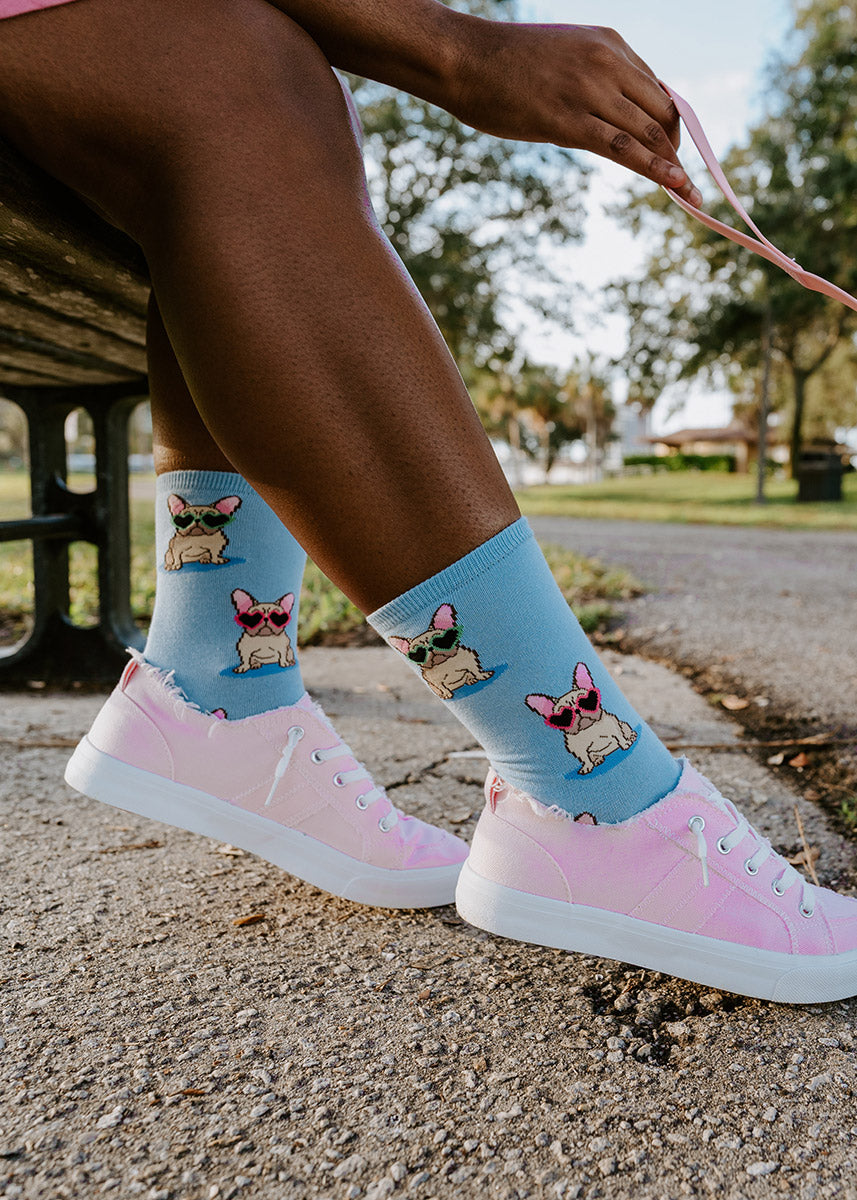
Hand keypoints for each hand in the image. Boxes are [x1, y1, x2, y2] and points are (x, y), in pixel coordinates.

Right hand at [450, 21, 701, 204]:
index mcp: (609, 43)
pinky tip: (674, 185)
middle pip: (660, 111)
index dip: (669, 124)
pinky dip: (654, 169)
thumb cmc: (503, 65)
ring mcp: (589, 90)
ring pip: (648, 131)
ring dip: (673, 165)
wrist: (463, 59)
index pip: (656, 88)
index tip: (673, 150)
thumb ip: (591, 82)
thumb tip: (606, 119)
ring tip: (689, 192)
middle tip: (678, 178)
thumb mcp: (561, 60)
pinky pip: (623, 148)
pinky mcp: (568, 121)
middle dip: (674, 148)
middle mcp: (607, 62)